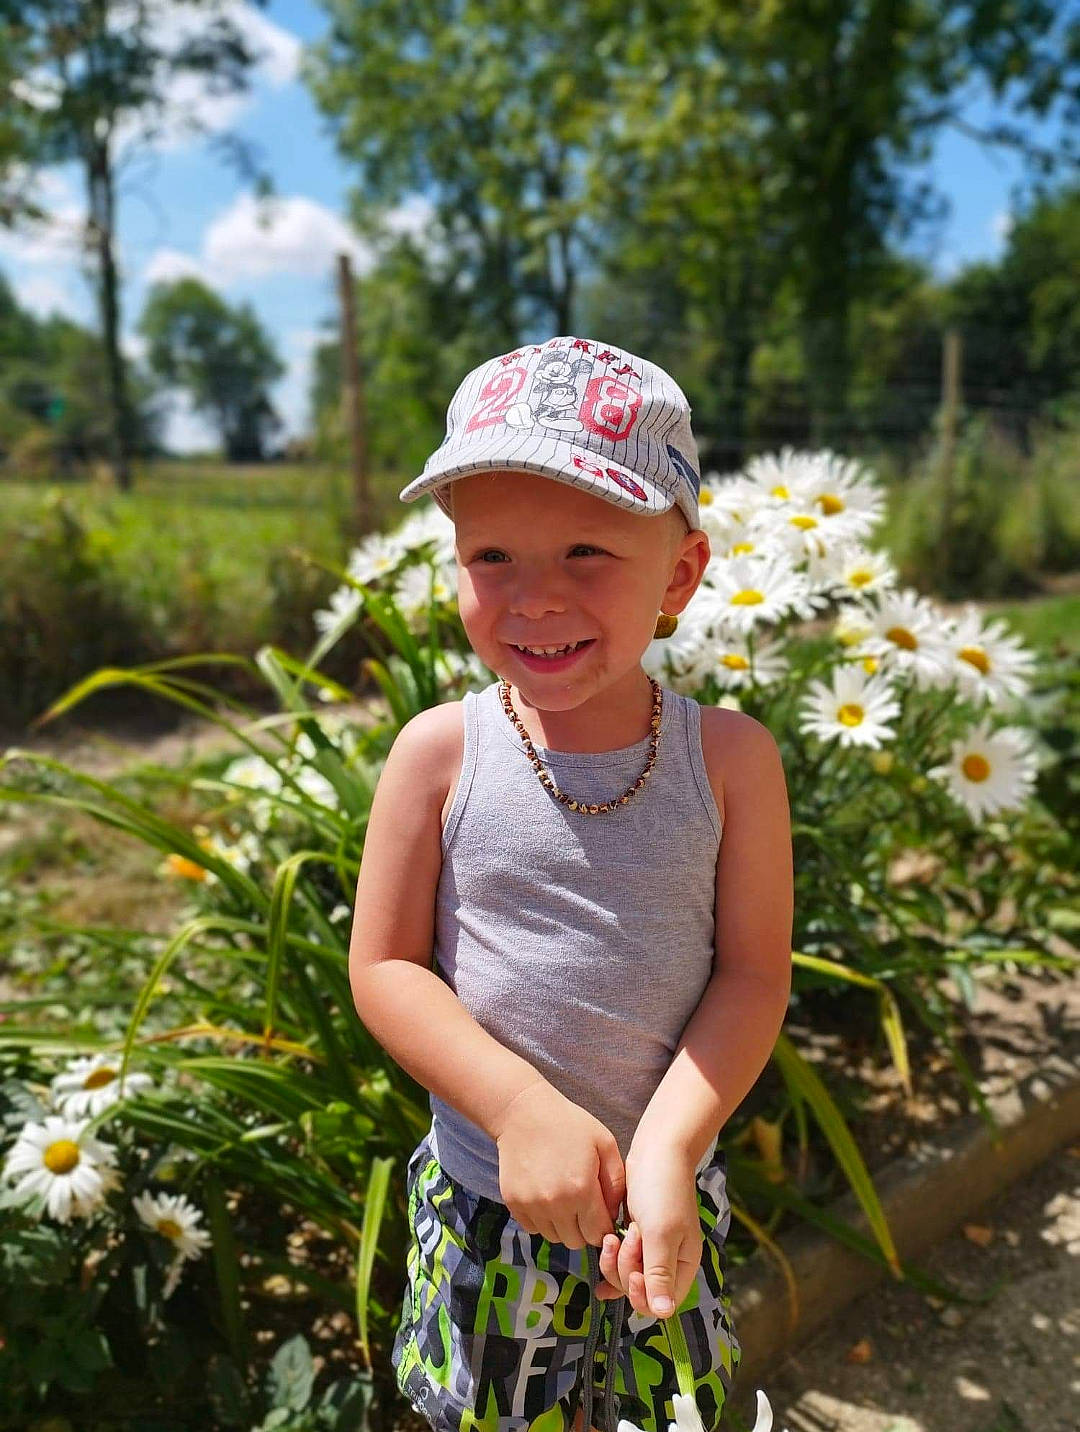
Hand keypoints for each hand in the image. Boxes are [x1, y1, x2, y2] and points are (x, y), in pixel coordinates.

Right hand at [492, 1080, 625, 1250]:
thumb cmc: (569, 1125)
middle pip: (576, 1241)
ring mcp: (532, 1205)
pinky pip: (534, 1229)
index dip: (604, 1227)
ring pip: (554, 1238)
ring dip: (563, 1226)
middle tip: (583, 1205)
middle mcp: (556, 1204)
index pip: (598, 1234)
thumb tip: (614, 1215)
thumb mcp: (604, 1144)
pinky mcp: (514, 1204)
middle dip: (584, 1229)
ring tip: (564, 1198)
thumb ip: (617, 1182)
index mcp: (582, 1190)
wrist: (523, 1113)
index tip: (601, 1214)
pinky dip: (542, 1220)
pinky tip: (546, 1196)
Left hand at [596, 1149, 701, 1318]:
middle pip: (639, 1292)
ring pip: (625, 1276)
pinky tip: (601, 1253)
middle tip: (627, 1238)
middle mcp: (668, 1262)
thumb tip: (664, 1314)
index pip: (661, 1304)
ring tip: (615, 1233)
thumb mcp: (662, 1233)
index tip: (634, 1270)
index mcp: (683, 1265)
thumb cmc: (663, 1190)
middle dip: (626, 1270)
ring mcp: (650, 1249)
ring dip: (615, 1261)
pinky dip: (609, 1259)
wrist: (656, 1150)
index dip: (642, 1294)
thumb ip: (659, 1274)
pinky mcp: (634, 1236)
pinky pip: (619, 1261)